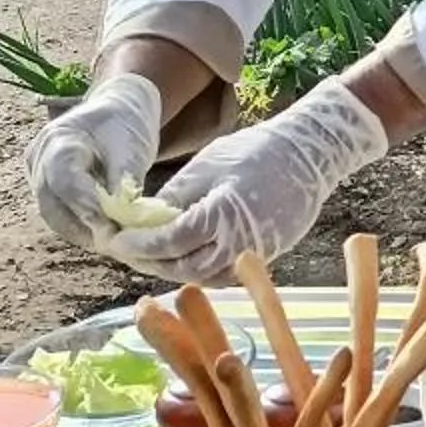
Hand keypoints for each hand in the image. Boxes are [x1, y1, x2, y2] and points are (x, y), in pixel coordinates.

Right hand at [25, 72, 163, 254]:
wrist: (114, 109)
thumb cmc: (125, 125)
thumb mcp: (132, 147)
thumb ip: (124, 180)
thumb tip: (122, 217)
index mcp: (60, 138)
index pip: (64, 178)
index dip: (85, 206)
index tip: (110, 228)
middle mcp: (39, 156)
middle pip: (51, 203)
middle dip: (82, 227)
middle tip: (114, 243)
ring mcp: (36, 172)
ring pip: (51, 214)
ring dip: (80, 232)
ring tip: (110, 242)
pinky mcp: (43, 186)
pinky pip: (56, 212)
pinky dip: (78, 226)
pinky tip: (100, 235)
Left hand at [149, 76, 390, 283]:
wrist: (311, 154)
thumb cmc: (257, 150)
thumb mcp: (207, 164)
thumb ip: (175, 196)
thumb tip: (143, 219)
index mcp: (221, 214)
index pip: (168, 242)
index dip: (137, 245)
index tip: (114, 240)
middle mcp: (240, 241)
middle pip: (182, 268)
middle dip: (149, 261)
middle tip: (126, 250)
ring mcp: (256, 252)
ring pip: (204, 276)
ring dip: (173, 269)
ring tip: (150, 254)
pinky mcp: (267, 255)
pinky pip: (224, 272)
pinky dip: (200, 268)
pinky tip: (185, 256)